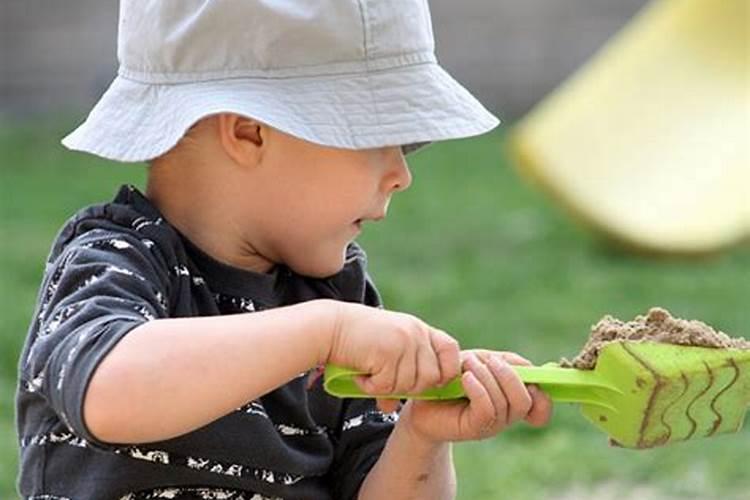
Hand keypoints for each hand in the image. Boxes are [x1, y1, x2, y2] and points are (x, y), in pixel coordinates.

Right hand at [326, 302, 460, 410]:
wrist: (329, 327)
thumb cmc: (355, 340)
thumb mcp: (384, 351)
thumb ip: (396, 374)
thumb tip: (390, 408)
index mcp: (419, 329)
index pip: (451, 351)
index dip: (446, 370)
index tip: (428, 381)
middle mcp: (415, 333)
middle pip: (431, 377)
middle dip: (410, 388)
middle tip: (385, 381)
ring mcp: (402, 342)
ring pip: (409, 385)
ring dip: (387, 388)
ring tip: (369, 376)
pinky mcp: (387, 353)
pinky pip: (387, 386)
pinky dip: (372, 387)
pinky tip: (361, 376)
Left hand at [396, 350, 552, 442]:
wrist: (422, 397)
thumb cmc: (453, 376)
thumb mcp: (483, 361)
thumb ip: (508, 362)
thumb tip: (529, 367)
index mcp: (512, 400)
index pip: (541, 407)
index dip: (543, 396)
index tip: (526, 380)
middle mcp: (506, 416)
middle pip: (525, 400)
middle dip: (508, 376)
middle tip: (487, 361)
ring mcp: (491, 425)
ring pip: (505, 402)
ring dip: (487, 376)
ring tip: (468, 365)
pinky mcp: (474, 429)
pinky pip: (487, 409)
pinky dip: (479, 388)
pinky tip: (465, 378)